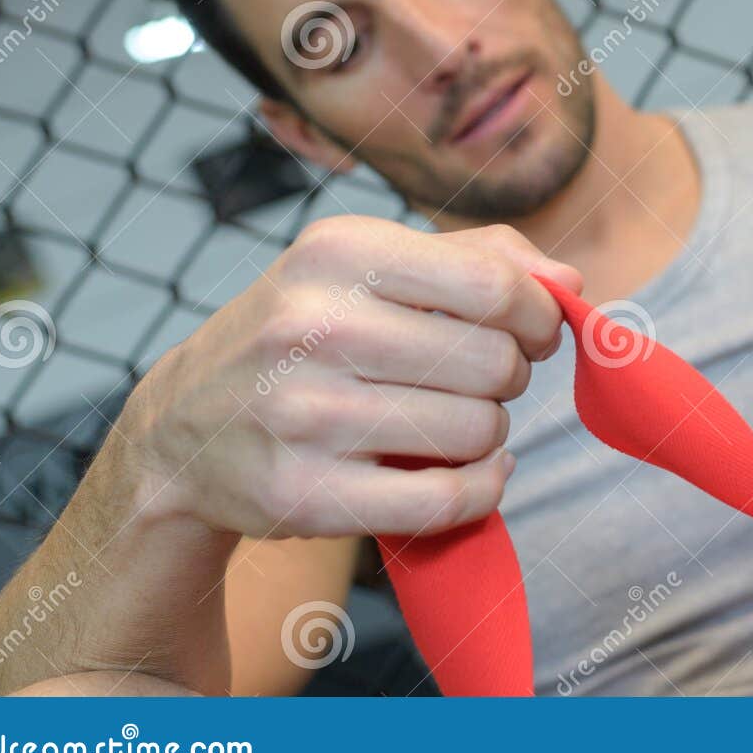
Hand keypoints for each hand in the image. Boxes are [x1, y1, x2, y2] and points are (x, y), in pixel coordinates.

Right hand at [122, 216, 581, 538]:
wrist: (184, 429)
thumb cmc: (304, 333)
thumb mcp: (367, 265)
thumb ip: (477, 257)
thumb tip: (568, 278)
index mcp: (337, 252)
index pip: (494, 287)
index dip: (538, 315)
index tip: (534, 331)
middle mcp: (313, 327)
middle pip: (494, 363)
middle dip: (508, 376)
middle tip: (478, 380)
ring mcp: (304, 415)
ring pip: (478, 430)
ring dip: (488, 432)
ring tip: (450, 421)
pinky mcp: (305, 496)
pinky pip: (449, 500)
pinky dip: (482, 490)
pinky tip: (471, 473)